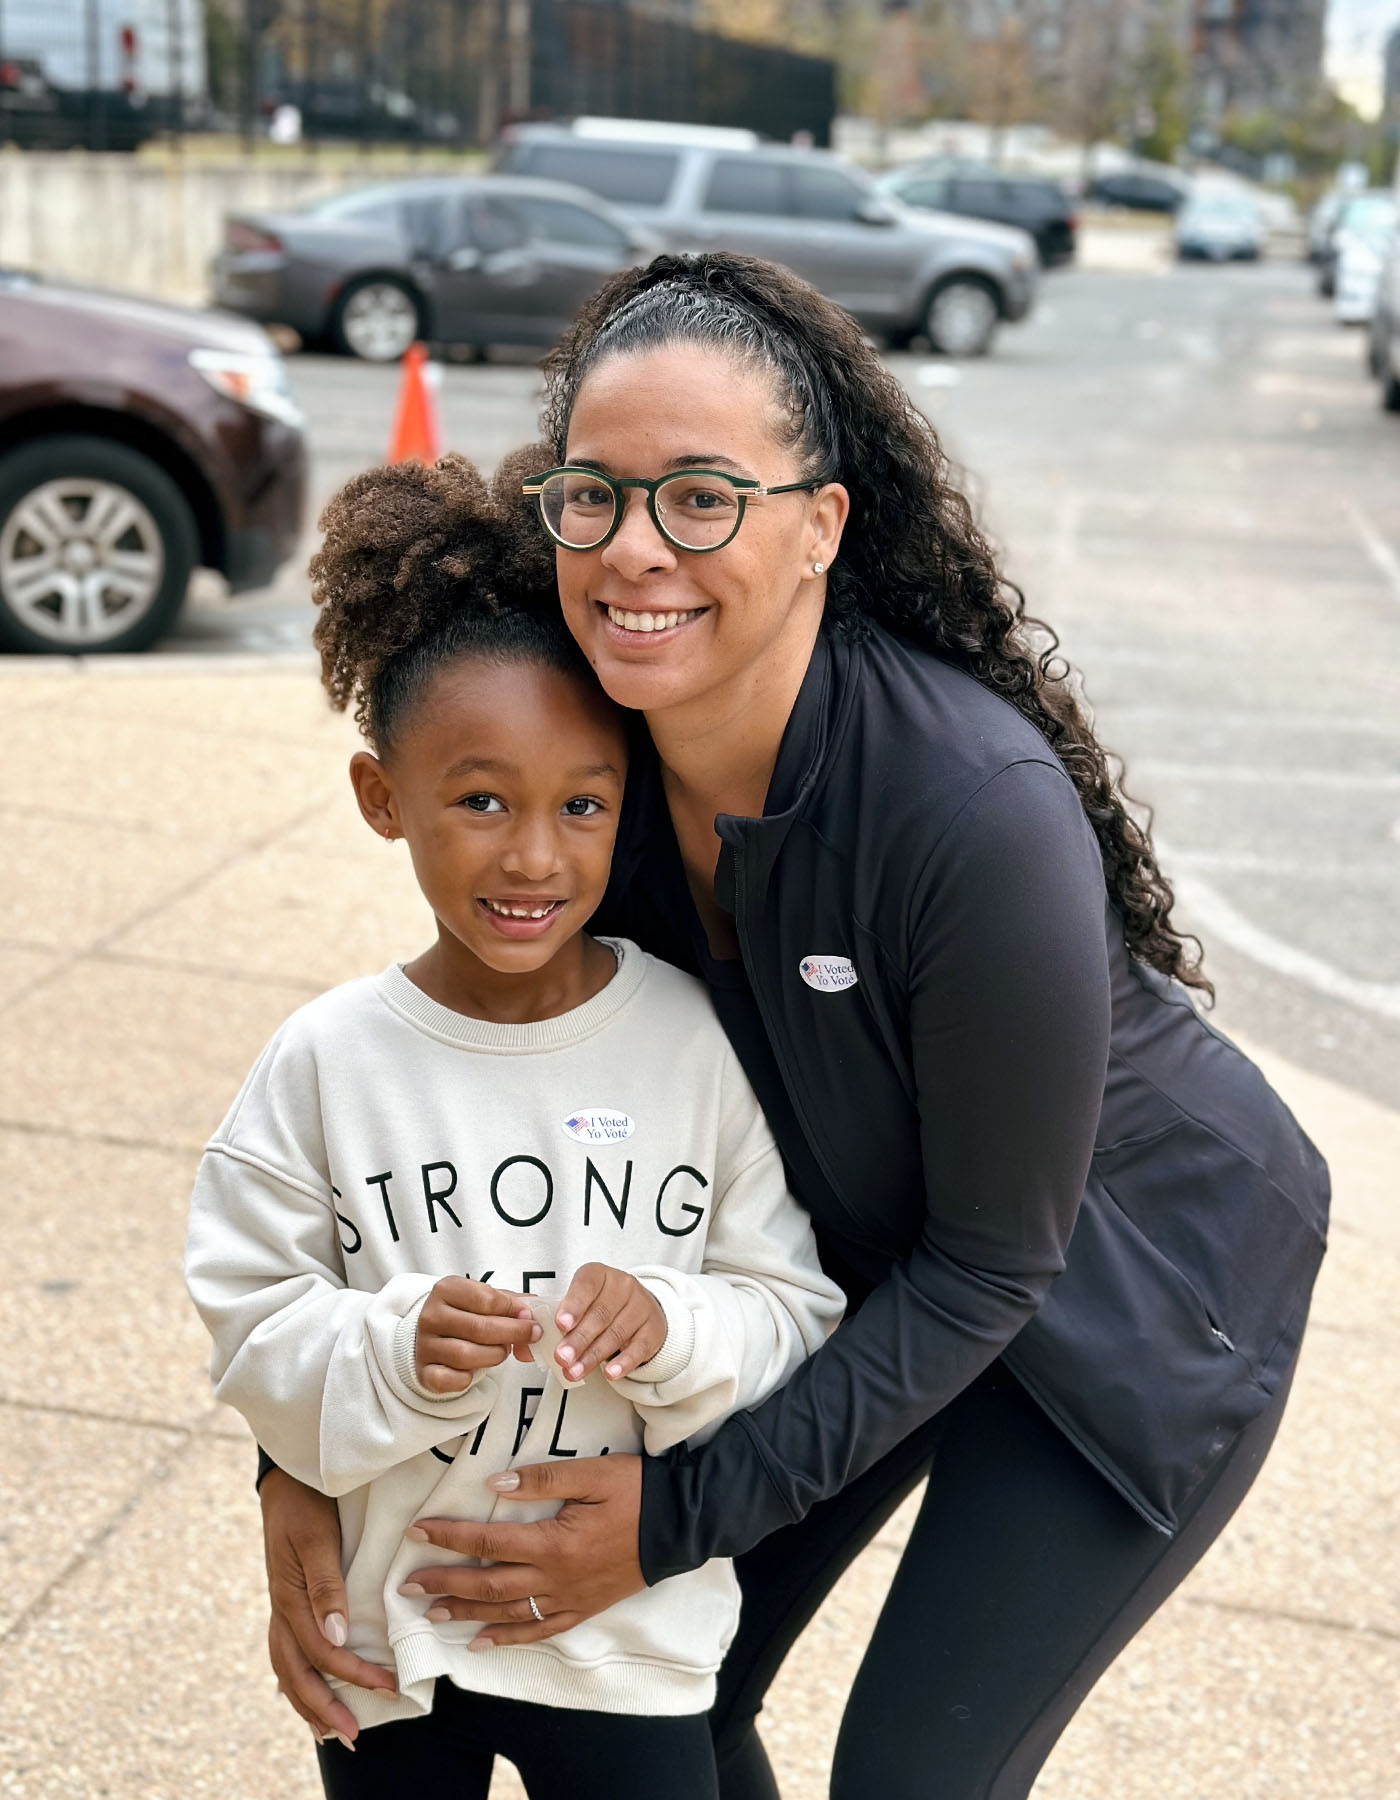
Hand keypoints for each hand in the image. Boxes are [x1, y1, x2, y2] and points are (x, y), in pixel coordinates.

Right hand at [261, 1467, 397, 1745]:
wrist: (286, 1475)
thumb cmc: (307, 1501)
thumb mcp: (316, 1537)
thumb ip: (326, 1586)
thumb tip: (337, 1638)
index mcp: (290, 1598)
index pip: (322, 1652)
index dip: (353, 1673)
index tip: (387, 1686)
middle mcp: (282, 1609)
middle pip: (297, 1673)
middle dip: (324, 1707)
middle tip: (352, 1737)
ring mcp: (281, 1607)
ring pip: (288, 1669)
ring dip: (308, 1702)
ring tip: (329, 1731)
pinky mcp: (287, 1600)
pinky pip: (288, 1652)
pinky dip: (298, 1679)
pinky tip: (312, 1692)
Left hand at [402, 1453, 643, 1645]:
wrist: (680, 1525)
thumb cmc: (637, 1491)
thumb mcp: (592, 1473)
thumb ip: (542, 1479)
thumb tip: (494, 1486)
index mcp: (554, 1542)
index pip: (489, 1542)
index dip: (449, 1538)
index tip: (417, 1532)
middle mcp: (555, 1577)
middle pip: (489, 1584)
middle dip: (445, 1583)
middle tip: (408, 1584)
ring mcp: (569, 1598)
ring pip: (507, 1613)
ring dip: (466, 1613)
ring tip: (432, 1613)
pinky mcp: (583, 1609)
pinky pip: (539, 1630)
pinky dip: (507, 1638)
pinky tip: (480, 1642)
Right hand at [416, 1278, 540, 1392]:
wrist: (433, 1335)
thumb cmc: (464, 1315)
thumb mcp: (484, 1298)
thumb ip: (510, 1301)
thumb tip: (533, 1307)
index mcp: (447, 1290)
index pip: (486, 1299)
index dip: (513, 1310)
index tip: (529, 1317)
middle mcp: (431, 1316)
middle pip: (479, 1328)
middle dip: (512, 1334)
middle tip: (530, 1335)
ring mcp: (426, 1345)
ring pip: (466, 1355)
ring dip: (494, 1355)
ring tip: (502, 1351)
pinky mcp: (424, 1371)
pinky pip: (450, 1379)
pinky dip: (468, 1378)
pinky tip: (476, 1370)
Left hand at [554, 1263, 665, 1381]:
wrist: (640, 1308)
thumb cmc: (604, 1304)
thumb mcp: (585, 1300)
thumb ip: (568, 1315)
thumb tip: (546, 1339)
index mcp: (601, 1274)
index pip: (587, 1285)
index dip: (573, 1305)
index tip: (560, 1324)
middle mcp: (623, 1286)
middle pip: (600, 1315)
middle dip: (578, 1339)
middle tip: (562, 1356)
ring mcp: (641, 1306)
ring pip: (616, 1333)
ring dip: (593, 1356)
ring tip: (575, 1371)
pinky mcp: (654, 1329)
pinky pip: (638, 1348)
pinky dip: (623, 1363)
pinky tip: (610, 1372)